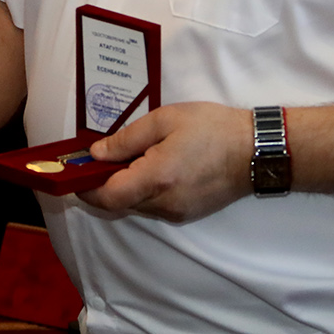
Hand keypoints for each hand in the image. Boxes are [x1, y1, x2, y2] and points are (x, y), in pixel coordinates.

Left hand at [78, 101, 254, 222]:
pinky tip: (156, 167)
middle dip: (104, 183)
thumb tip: (96, 154)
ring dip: (126, 186)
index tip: (76, 171)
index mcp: (156, 178)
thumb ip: (126, 139)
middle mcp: (164, 203)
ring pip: (136, 205)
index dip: (85, 186)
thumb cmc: (212, 128)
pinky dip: (145, 190)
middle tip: (103, 157)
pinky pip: (154, 206)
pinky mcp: (187, 214)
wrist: (256, 151)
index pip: (106, 196)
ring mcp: (177, 212)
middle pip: (118, 203)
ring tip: (136, 157)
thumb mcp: (165, 120)